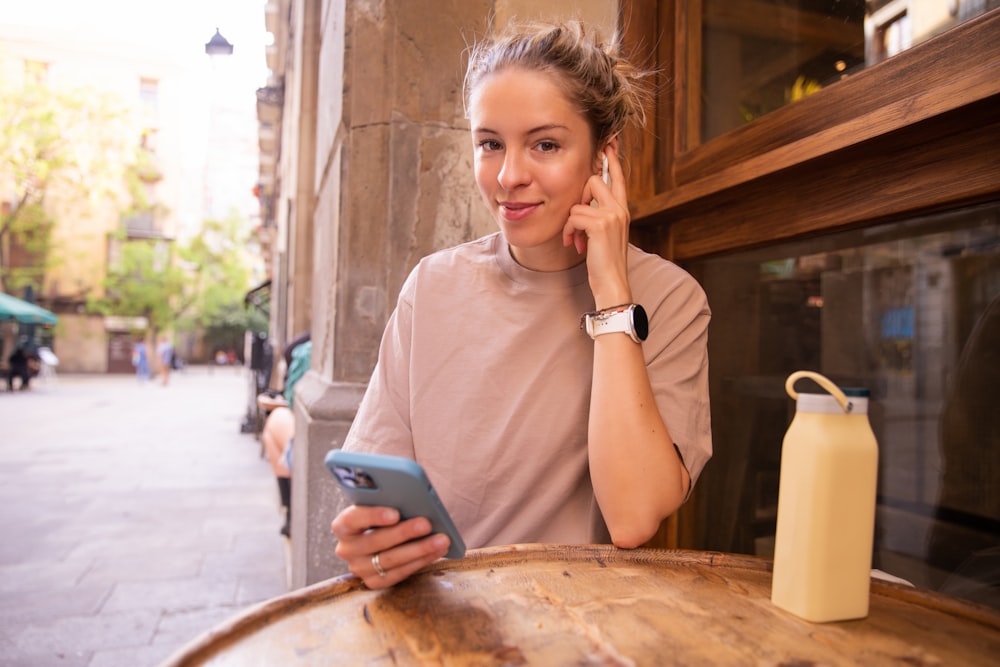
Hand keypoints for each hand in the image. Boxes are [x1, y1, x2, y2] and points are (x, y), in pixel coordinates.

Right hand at [331, 505, 451, 588]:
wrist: (382, 536)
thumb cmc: (385, 513)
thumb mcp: (381, 504)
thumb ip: (389, 499)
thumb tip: (412, 498)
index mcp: (343, 525)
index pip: (352, 519)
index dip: (373, 515)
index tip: (396, 513)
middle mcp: (347, 549)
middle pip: (375, 541)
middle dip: (404, 532)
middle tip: (427, 523)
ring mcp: (359, 568)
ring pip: (390, 560)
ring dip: (419, 549)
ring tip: (441, 539)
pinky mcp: (374, 582)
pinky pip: (399, 574)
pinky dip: (421, 561)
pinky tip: (437, 550)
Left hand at [562, 142, 631, 306]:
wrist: (612, 283)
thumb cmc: (604, 262)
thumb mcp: (602, 235)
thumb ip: (598, 217)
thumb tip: (582, 206)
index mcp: (622, 210)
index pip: (617, 178)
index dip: (612, 160)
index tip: (609, 143)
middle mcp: (620, 209)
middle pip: (593, 179)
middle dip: (578, 197)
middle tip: (575, 221)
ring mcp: (613, 215)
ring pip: (580, 200)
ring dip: (570, 221)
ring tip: (572, 238)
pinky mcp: (601, 224)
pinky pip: (574, 215)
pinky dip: (568, 231)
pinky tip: (573, 245)